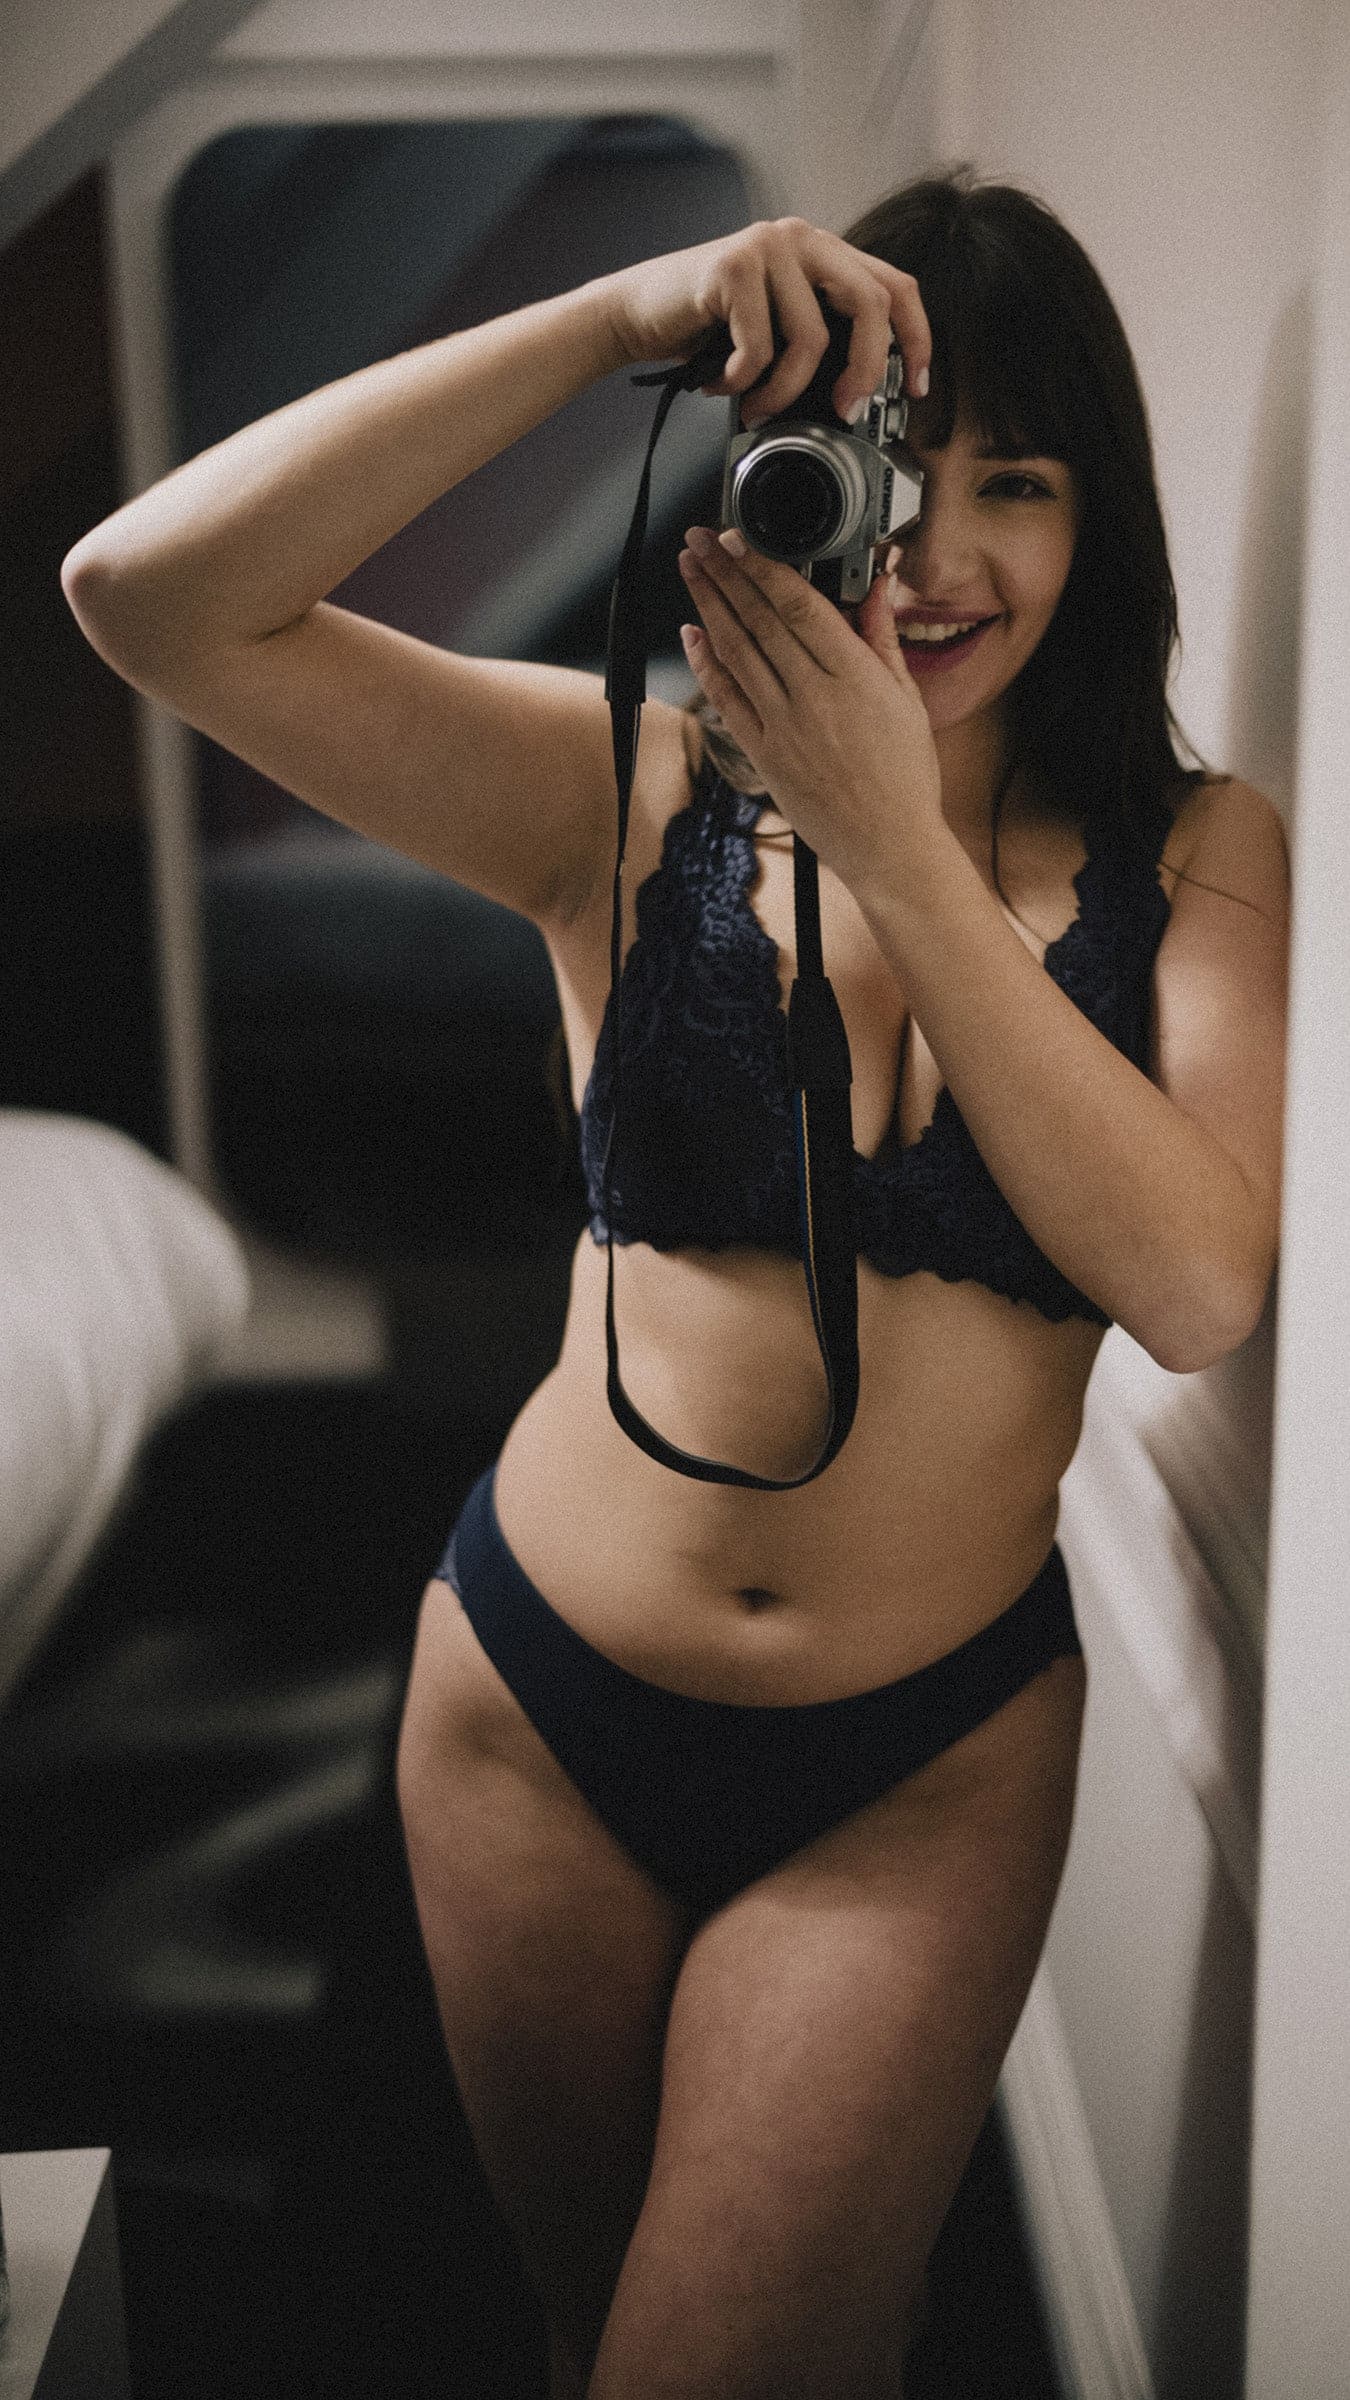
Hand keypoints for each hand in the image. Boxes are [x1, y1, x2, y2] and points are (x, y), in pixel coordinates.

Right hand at [599, 218, 930, 420]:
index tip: (916, 388)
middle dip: (864, 371)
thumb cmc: (707, 330)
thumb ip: (821, 336)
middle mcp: (801, 238)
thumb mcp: (778, 330)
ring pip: (811, 338)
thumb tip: (866, 391)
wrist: (636, 313)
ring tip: (755, 406)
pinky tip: (719, 382)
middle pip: (869, 305)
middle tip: (844, 412)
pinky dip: (741, 383)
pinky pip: (760, 348)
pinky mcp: (733, 266)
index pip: (895, 286)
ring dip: (783, 392)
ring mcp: (768, 246)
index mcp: (822, 252)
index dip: (917, 338)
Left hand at [677, 527, 943, 894]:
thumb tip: (874, 587)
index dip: (762, 567)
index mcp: (854, 676)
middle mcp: (813, 697)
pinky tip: (691, 633)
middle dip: (724, 572)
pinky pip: (727, 699)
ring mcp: (783, 726)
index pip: (798, 606)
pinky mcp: (764, 754)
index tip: (740, 537)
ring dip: (707, 605)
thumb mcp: (906, 699)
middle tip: (700, 537)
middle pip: (758, 620)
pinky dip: (705, 663)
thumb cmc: (904, 775)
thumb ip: (882, 638)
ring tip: (690, 568)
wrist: (888, 845)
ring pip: (735, 652)